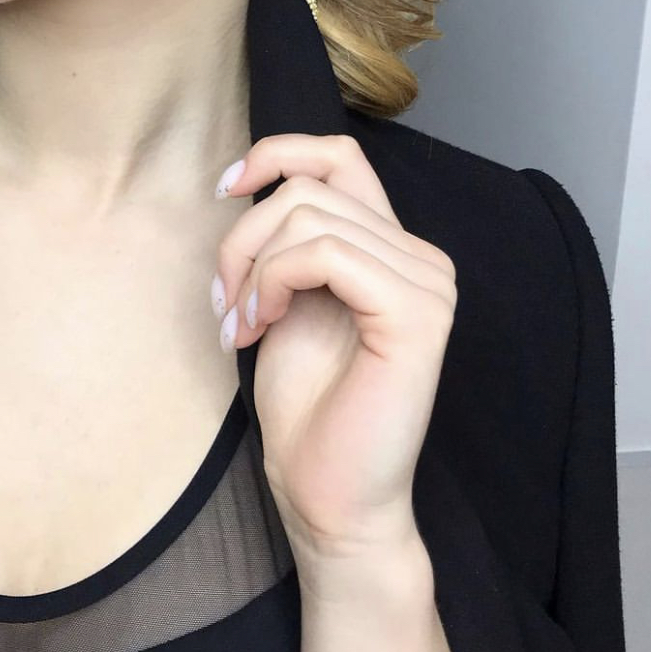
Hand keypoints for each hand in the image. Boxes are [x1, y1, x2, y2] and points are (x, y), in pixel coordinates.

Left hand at [213, 134, 456, 562]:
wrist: (328, 497)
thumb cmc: (306, 408)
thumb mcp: (285, 298)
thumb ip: (290, 240)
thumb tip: (254, 181)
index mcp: (394, 248)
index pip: (340, 155)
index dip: (276, 153)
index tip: (225, 190)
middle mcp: (422, 257)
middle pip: (308, 188)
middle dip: (241, 239)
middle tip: (223, 305)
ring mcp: (427, 283)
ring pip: (308, 216)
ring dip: (250, 267)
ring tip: (238, 326)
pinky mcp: (416, 314)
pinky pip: (326, 253)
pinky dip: (272, 282)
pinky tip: (258, 329)